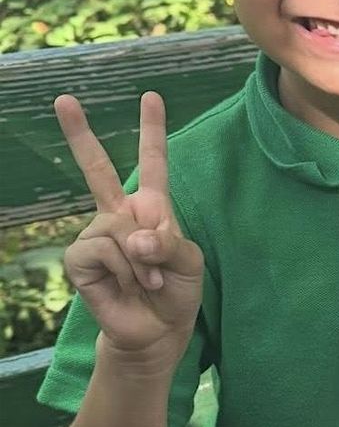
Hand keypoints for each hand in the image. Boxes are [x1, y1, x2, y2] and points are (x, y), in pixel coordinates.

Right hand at [55, 91, 203, 367]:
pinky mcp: (80, 258)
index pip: (153, 163)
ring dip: (141, 260)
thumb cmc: (176, 292)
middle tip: (63, 99)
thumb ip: (167, 243)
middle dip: (79, 134)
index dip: (152, 131)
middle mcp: (120, 214)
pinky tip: (128, 283)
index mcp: (152, 208)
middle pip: (97, 169)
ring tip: (150, 279)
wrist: (157, 330)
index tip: (151, 96)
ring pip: (116, 228)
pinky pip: (101, 249)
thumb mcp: (189, 263)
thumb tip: (132, 236)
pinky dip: (122, 268)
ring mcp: (97, 234)